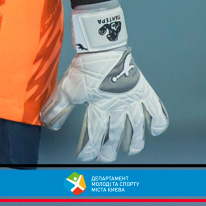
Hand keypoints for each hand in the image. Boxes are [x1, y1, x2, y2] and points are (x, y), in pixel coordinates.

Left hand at [41, 46, 167, 161]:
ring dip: (135, 140)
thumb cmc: (84, 67)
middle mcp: (117, 107)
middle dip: (110, 148)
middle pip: (115, 133)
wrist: (102, 48)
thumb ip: (57, 107)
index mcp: (99, 108)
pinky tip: (156, 131)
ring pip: (136, 126)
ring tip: (132, 150)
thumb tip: (47, 123)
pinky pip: (155, 107)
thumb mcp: (67, 88)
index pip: (95, 135)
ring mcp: (131, 99)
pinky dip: (158, 120)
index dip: (90, 148)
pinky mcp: (142, 89)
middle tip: (106, 157)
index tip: (85, 157)